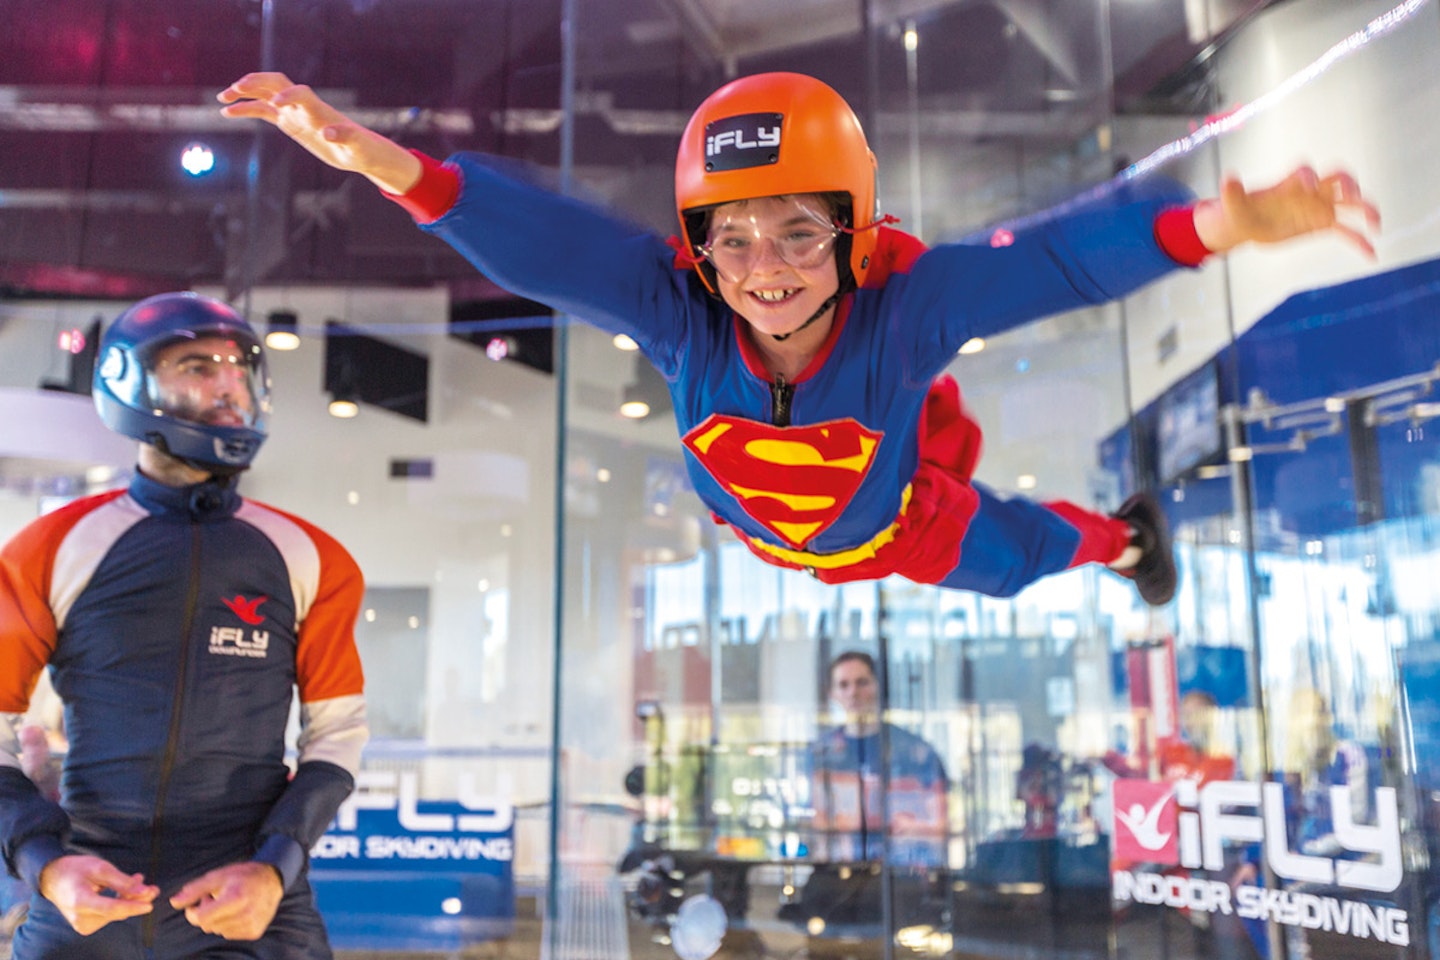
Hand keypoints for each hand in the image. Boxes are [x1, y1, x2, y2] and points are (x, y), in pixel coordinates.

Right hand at [38, 855, 157, 934]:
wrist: (53, 879)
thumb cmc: (75, 870)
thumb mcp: (99, 868)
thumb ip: (122, 881)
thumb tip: (145, 892)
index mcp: (80, 902)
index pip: (111, 908)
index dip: (132, 906)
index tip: (150, 905)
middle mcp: (80, 917)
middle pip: (116, 911)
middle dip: (136, 899)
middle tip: (154, 888)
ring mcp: (82, 924)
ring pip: (115, 913)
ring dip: (129, 899)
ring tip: (138, 880)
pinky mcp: (86, 925)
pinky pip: (109, 914)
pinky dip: (119, 902)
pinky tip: (128, 889)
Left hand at [169, 861, 283, 941]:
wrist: (272, 880)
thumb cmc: (242, 876)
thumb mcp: (217, 876)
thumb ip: (194, 890)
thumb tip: (174, 902)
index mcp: (235, 899)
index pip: (201, 918)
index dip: (195, 911)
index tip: (202, 899)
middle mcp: (245, 915)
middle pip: (208, 926)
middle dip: (207, 913)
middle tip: (218, 898)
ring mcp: (251, 925)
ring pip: (217, 931)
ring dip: (218, 919)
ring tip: (229, 904)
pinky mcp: (254, 932)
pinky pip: (229, 934)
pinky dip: (228, 924)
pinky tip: (237, 912)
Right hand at [217, 72, 422, 194]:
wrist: (359, 151)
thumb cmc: (360, 148)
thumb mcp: (355, 146)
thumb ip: (344, 137)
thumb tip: (328, 133)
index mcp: (318, 109)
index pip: (300, 93)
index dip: (287, 94)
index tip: (275, 103)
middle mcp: (303, 106)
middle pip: (276, 83)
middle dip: (256, 83)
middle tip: (235, 89)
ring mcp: (293, 112)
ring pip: (265, 94)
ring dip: (244, 93)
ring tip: (222, 99)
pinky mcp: (288, 122)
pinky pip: (263, 111)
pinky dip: (246, 110)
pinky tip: (227, 112)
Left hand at [1194, 166, 1379, 257]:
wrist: (1245, 224)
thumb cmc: (1238, 211)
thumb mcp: (1233, 205)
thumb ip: (1232, 193)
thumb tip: (1227, 178)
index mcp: (1288, 184)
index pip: (1305, 172)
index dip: (1309, 176)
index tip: (1308, 185)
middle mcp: (1309, 192)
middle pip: (1337, 179)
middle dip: (1348, 185)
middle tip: (1352, 197)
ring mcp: (1318, 207)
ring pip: (1349, 204)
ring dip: (1365, 209)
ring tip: (1376, 224)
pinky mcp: (1321, 225)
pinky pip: (1346, 232)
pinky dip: (1359, 241)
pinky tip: (1372, 255)